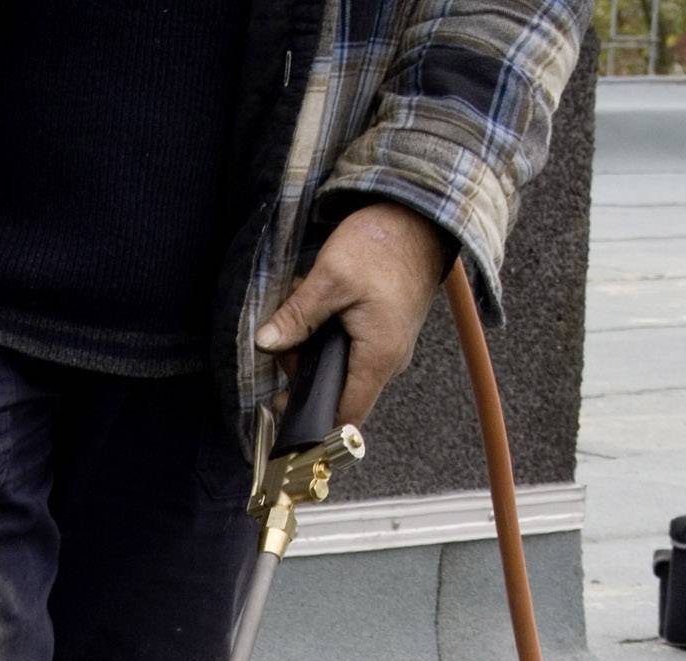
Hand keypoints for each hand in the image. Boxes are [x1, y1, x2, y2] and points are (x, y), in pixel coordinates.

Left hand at [255, 202, 446, 427]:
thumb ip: (297, 316)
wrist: (419, 217)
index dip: (311, 419)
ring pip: (341, 369)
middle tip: (286, 338)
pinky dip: (329, 336)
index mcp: (378, 358)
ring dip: (314, 349)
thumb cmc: (383, 244)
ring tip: (304, 312)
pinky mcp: (385, 334)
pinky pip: (351, 351)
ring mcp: (389, 349)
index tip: (282, 404)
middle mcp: (388, 362)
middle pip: (337, 392)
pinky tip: (321, 309)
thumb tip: (265, 344)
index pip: (344, 416)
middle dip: (304, 371)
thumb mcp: (330, 277)